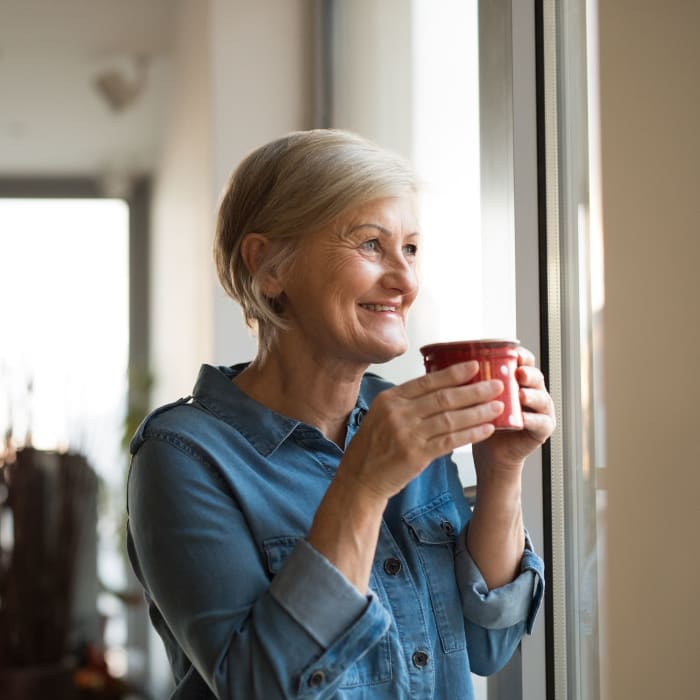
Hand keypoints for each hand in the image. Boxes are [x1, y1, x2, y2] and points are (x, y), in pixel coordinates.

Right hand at [337, 361, 503, 500]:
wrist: (359, 479)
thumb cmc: (372, 448)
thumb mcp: (381, 415)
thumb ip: (406, 403)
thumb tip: (439, 389)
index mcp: (390, 399)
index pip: (427, 381)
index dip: (454, 373)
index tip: (475, 367)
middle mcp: (398, 413)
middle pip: (444, 397)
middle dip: (474, 390)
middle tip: (496, 385)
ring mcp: (407, 434)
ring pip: (451, 418)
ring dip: (478, 411)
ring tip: (498, 406)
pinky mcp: (416, 454)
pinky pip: (450, 440)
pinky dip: (471, 433)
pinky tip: (486, 429)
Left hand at [472, 346, 555, 475]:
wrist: (489, 451)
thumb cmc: (482, 419)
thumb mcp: (476, 396)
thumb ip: (473, 381)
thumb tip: (449, 362)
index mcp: (517, 379)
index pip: (524, 361)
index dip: (521, 356)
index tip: (513, 353)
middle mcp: (531, 391)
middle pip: (535, 376)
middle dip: (528, 373)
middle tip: (519, 373)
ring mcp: (540, 410)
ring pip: (541, 398)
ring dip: (532, 396)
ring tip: (521, 395)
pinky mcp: (542, 429)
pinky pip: (541, 423)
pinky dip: (532, 420)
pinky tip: (522, 419)